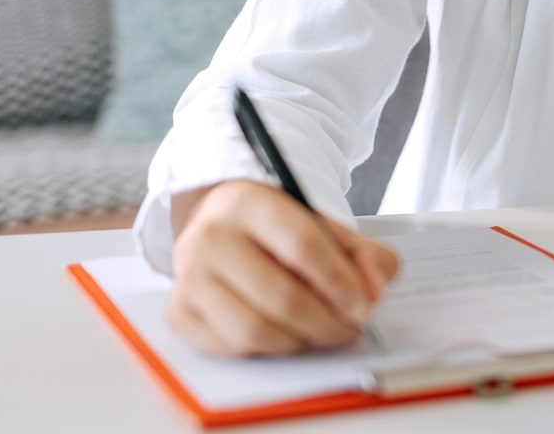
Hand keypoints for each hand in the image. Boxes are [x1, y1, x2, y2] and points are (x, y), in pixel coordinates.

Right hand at [166, 179, 399, 357]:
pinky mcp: (180, 313)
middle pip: (280, 296)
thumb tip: (373, 291)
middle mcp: (210, 237)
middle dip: (327, 322)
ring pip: (255, 330)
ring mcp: (189, 277)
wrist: (223, 229)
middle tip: (350, 327)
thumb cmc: (279, 232)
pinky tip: (285, 333)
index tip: (363, 305)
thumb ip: (364, 255)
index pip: (301, 245)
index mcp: (249, 203)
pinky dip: (269, 349)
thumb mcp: (325, 227)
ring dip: (300, 341)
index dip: (339, 282)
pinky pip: (233, 348)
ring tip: (321, 331)